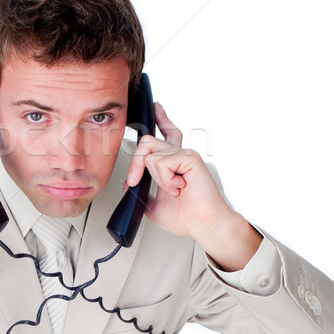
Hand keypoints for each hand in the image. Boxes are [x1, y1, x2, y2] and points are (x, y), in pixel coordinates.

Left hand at [127, 102, 260, 270]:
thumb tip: (128, 183)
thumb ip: (142, 192)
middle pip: (147, 141)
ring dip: (157, 178)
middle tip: (134, 182)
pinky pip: (161, 163)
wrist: (204, 225)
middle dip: (135, 163)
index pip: (166, 133)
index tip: (156, 108)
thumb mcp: (154, 205)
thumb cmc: (187, 216)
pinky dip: (165, 180)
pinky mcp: (189, 158)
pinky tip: (179, 187)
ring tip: (173, 189)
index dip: (160, 118)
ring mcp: (185, 155)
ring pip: (150, 155)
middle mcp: (180, 154)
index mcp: (174, 161)